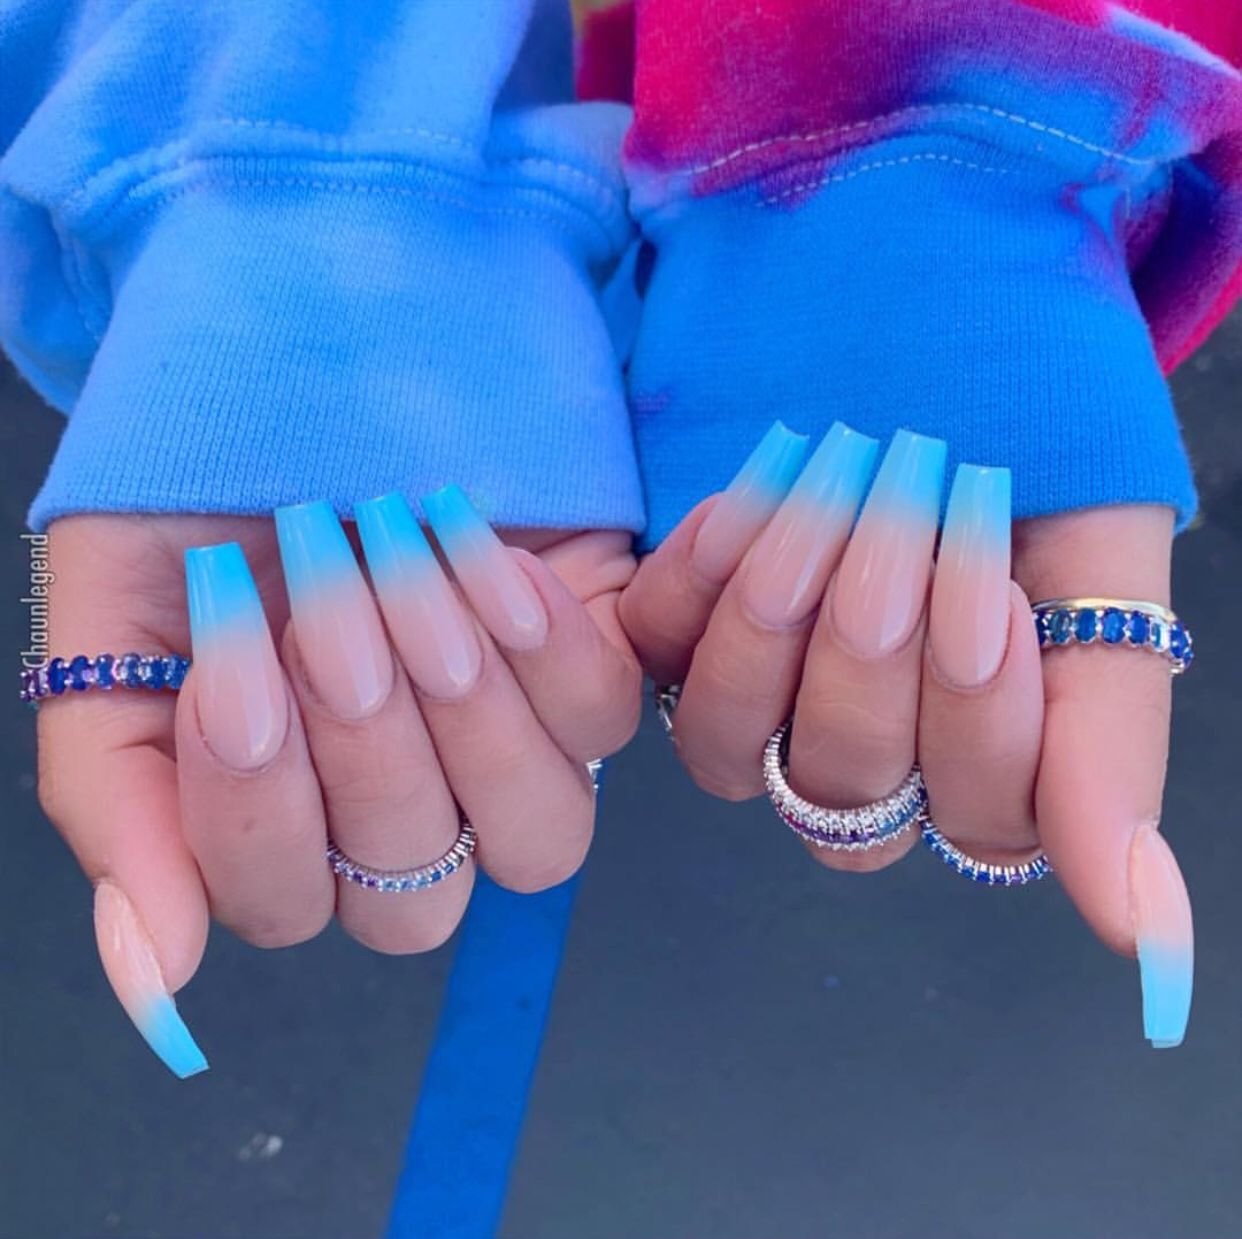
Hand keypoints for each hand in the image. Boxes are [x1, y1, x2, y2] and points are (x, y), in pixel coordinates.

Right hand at [37, 494, 639, 1075]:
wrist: (291, 336)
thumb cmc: (194, 481)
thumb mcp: (115, 625)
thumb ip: (118, 799)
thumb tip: (153, 980)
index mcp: (280, 807)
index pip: (285, 905)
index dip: (258, 810)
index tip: (228, 666)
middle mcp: (404, 797)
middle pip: (418, 900)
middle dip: (365, 745)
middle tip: (320, 594)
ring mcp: (504, 736)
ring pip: (536, 838)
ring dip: (463, 710)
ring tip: (397, 566)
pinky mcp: (585, 655)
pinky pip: (603, 715)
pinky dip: (545, 646)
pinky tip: (485, 553)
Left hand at [620, 422, 1191, 1047]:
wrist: (949, 321)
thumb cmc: (1039, 447)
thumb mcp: (1102, 580)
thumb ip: (1108, 748)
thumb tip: (1147, 937)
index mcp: (975, 756)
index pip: (973, 819)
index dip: (981, 723)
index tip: (1003, 600)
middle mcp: (859, 746)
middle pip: (842, 785)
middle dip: (872, 655)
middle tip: (908, 525)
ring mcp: (759, 691)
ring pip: (727, 747)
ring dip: (773, 627)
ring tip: (827, 504)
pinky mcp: (680, 624)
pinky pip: (655, 649)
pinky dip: (696, 577)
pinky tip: (750, 497)